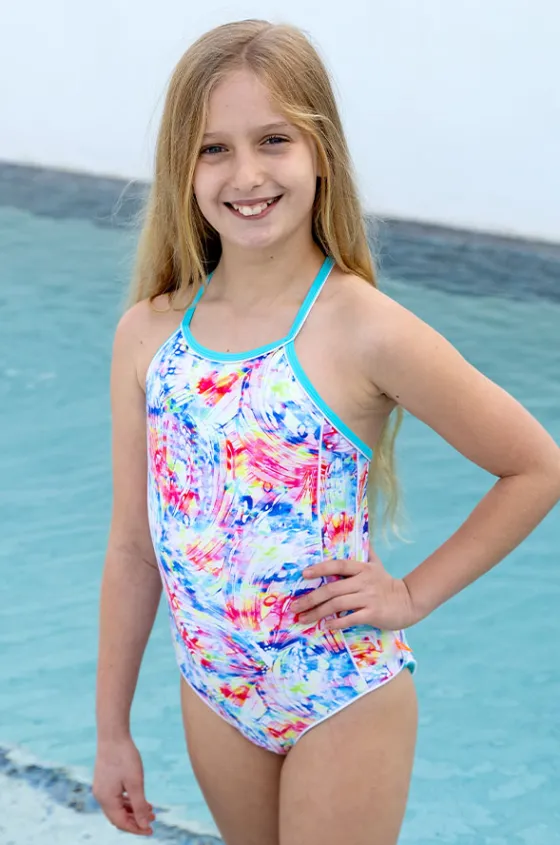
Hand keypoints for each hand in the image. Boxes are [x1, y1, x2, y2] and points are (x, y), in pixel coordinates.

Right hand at [93, 736, 154, 835]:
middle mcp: (100, 797)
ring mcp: (101, 788)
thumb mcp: (135, 783)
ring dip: (133, 810)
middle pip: (118, 817)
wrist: (113, 735)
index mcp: (106, 800)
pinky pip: (116, 798)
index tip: (151, 830)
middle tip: (152, 820)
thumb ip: (139, 806)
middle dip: (135, 820)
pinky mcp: (104, 781)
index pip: (121, 822)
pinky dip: (128, 801)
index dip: (136, 828)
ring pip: (117, 807)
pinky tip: (139, 799)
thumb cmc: (125, 757)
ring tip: (150, 810)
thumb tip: (144, 826)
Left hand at [290, 545, 419, 630]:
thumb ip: (366, 552)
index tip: (304, 574)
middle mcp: (364, 581)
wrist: (409, 601)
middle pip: (332, 588)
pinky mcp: (373, 613)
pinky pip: (351, 618)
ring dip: (318, 612)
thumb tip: (360, 535)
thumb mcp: (377, 565)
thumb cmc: (387, 584)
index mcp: (363, 568)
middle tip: (295, 606)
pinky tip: (326, 625)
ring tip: (304, 618)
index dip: (320, 568)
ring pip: (338, 604)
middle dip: (311, 598)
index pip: (338, 565)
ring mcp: (368, 598)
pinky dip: (337, 622)